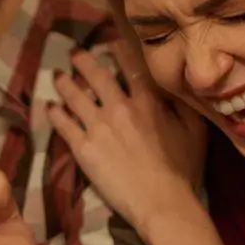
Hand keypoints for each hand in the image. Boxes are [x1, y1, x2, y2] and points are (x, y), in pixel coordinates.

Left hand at [47, 47, 205, 235]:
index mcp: (147, 100)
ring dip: (64, 83)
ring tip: (57, 76)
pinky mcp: (83, 148)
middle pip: (95, 75)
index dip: (117, 50)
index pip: (129, 66)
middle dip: (83, 60)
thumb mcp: (194, 129)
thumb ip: (183, 102)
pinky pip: (63, 124)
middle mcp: (119, 107)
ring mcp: (98, 126)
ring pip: (74, 96)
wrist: (161, 202)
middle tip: (75, 54)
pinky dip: (54, 112)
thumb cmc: (183, 169)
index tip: (109, 42)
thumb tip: (176, 82)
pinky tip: (49, 107)